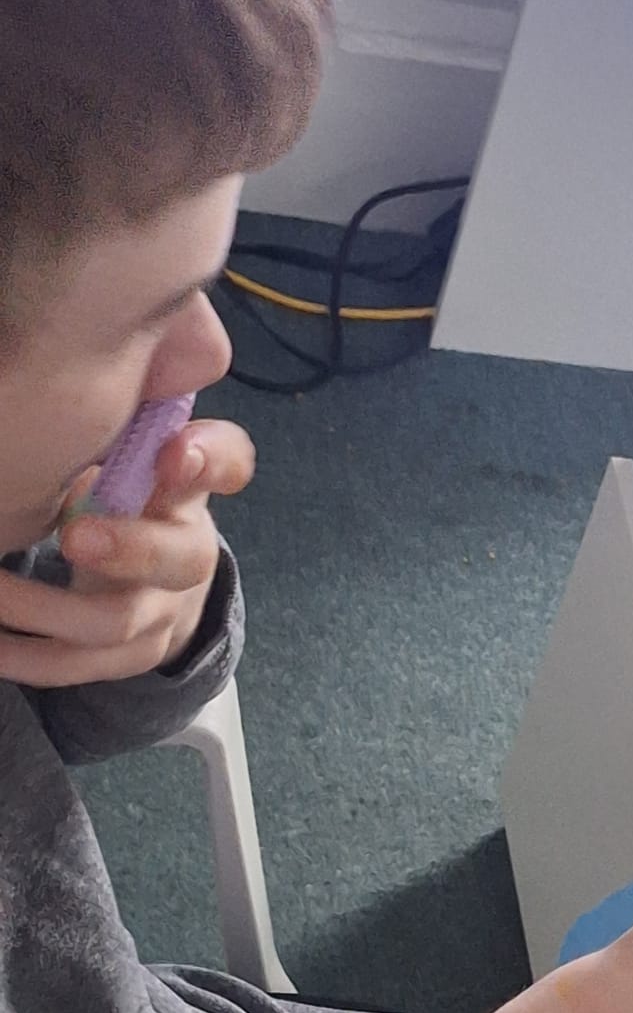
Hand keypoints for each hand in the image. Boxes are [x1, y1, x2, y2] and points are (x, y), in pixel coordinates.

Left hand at [0, 420, 253, 686]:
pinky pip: (79, 667)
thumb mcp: (133, 447)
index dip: (207, 461)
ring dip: (40, 604)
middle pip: (179, 557)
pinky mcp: (130, 657)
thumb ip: (131, 408)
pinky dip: (26, 657)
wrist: (161, 587)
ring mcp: (162, 612)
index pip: (226, 463)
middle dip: (128, 546)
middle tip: (73, 531)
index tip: (175, 448)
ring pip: (114, 621)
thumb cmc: (130, 494)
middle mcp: (188, 552)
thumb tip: (134, 345)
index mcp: (190, 489)